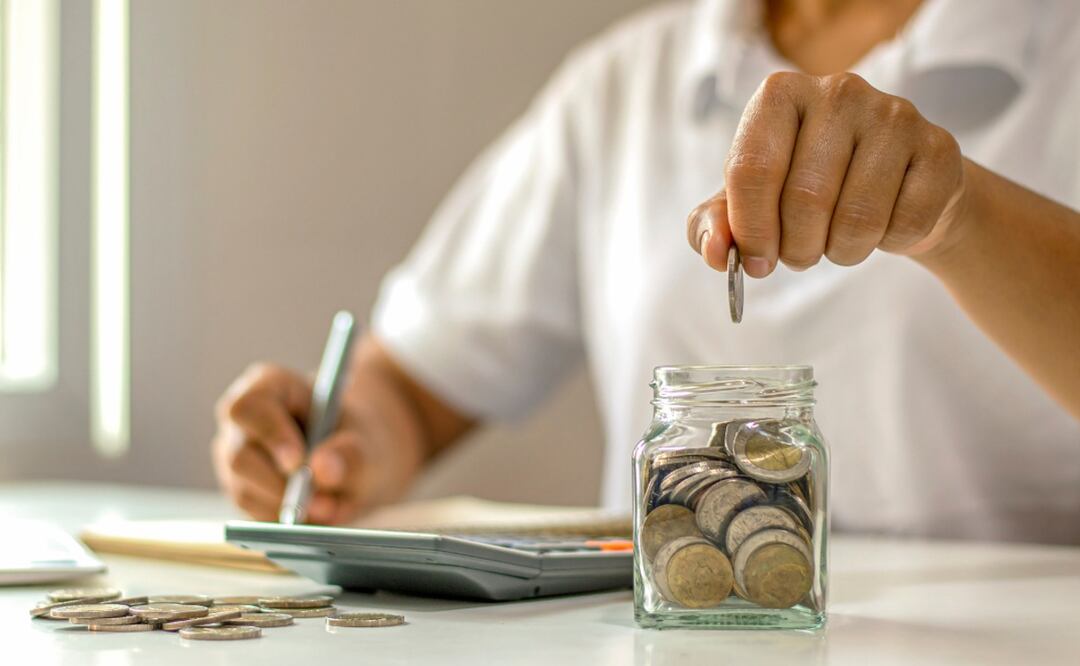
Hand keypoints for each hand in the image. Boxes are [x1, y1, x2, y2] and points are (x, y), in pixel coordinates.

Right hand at [211, 362, 383, 523]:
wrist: (357, 462)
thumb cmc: (357, 439)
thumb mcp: (367, 442)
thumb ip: (350, 454)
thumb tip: (320, 469)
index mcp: (268, 387)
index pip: (249, 407)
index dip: (270, 435)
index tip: (298, 462)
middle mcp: (242, 423)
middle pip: (239, 456)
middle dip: (281, 485)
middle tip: (323, 503)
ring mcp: (236, 458)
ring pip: (244, 491)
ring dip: (287, 507)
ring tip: (330, 508)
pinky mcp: (242, 492)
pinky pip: (252, 515)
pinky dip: (284, 521)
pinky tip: (315, 514)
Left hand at [687, 72, 966, 275]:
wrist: (893, 187)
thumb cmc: (806, 190)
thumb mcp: (748, 203)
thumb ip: (715, 225)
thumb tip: (714, 252)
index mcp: (779, 95)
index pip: (751, 170)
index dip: (750, 230)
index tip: (755, 262)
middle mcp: (838, 91)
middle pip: (805, 199)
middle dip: (797, 248)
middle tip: (800, 255)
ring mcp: (895, 115)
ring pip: (857, 219)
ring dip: (841, 251)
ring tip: (838, 241)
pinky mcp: (939, 148)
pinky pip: (904, 224)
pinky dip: (887, 244)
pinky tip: (884, 225)